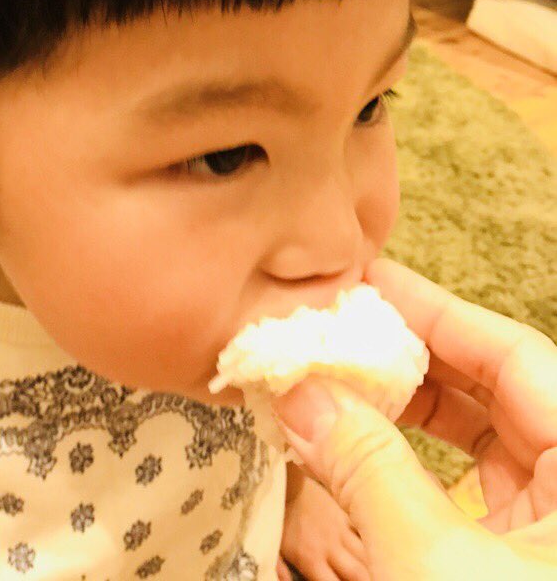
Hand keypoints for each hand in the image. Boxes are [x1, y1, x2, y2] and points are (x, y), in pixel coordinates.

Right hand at [272, 257, 556, 580]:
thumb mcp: (434, 564)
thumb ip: (368, 469)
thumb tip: (302, 394)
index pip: (516, 355)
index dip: (438, 311)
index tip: (372, 281)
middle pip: (496, 390)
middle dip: (413, 355)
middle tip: (346, 326)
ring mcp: (552, 529)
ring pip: (480, 439)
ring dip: (404, 408)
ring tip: (340, 379)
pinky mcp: (521, 563)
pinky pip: (465, 487)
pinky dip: (408, 462)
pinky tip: (357, 446)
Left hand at [278, 467, 368, 580]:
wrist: (286, 485)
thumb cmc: (279, 521)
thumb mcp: (276, 550)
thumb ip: (282, 571)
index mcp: (311, 560)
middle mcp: (330, 547)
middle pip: (359, 574)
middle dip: (368, 580)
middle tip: (372, 580)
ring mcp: (340, 529)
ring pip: (367, 553)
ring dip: (371, 564)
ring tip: (374, 568)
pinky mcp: (345, 514)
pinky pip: (364, 531)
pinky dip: (370, 541)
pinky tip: (373, 547)